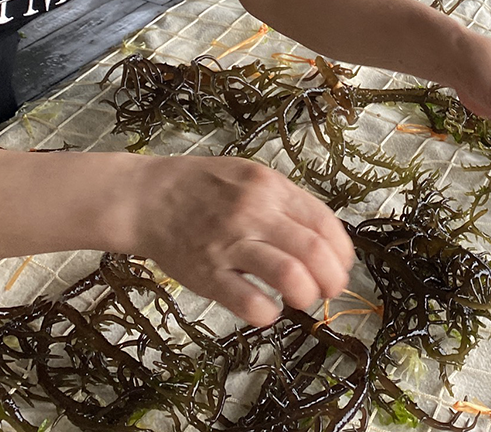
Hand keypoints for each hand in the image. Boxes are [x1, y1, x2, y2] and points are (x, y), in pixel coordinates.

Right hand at [131, 156, 353, 324]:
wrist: (148, 198)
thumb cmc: (204, 187)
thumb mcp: (251, 176)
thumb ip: (286, 201)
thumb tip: (324, 235)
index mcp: (270, 188)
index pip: (324, 223)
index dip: (342, 252)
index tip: (342, 266)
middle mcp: (254, 213)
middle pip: (313, 252)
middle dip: (332, 279)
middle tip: (330, 290)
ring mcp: (230, 245)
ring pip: (289, 276)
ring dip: (306, 295)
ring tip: (303, 298)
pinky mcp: (207, 275)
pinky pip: (249, 303)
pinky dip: (268, 313)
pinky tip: (268, 309)